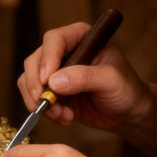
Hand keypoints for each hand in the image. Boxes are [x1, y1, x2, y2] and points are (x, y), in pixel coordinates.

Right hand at [18, 21, 150, 132]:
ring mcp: (55, 73)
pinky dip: (46, 112)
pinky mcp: (52, 92)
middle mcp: (64, 52)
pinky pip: (35, 99)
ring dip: (40, 101)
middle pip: (34, 61)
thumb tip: (54, 82)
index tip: (47, 80)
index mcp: (81, 38)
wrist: (128, 113)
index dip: (47, 59)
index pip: (54, 40)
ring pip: (29, 81)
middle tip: (46, 103)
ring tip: (62, 115)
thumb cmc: (126, 89)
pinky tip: (65, 118)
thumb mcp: (110, 80)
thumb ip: (84, 77)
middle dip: (37, 85)